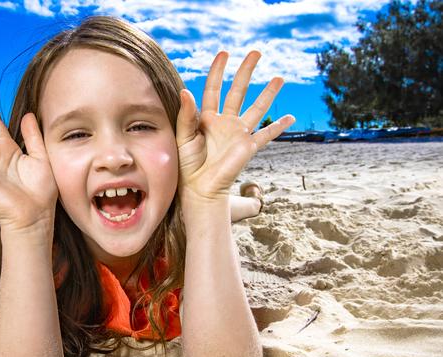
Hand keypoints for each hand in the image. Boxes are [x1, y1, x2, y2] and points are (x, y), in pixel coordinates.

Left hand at [176, 51, 294, 203]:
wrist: (199, 188)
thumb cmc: (187, 164)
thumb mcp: (182, 137)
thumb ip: (186, 115)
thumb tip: (186, 91)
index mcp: (206, 118)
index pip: (214, 88)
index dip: (218, 71)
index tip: (224, 53)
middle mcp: (225, 122)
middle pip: (238, 91)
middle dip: (246, 71)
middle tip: (256, 52)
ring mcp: (238, 133)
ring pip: (256, 108)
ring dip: (268, 93)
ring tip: (280, 78)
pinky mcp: (248, 147)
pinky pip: (266, 134)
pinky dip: (278, 127)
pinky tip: (290, 118)